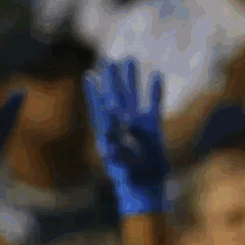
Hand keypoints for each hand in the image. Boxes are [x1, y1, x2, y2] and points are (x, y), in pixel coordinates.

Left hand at [85, 57, 169, 216]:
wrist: (146, 184)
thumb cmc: (130, 176)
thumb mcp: (121, 163)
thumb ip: (116, 150)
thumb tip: (109, 141)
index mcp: (109, 132)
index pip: (100, 109)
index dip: (94, 93)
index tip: (88, 76)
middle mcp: (121, 124)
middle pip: (115, 96)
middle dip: (111, 79)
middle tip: (107, 60)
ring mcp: (137, 124)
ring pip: (133, 96)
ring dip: (131, 79)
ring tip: (129, 60)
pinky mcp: (152, 126)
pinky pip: (154, 104)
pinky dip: (155, 91)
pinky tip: (156, 75)